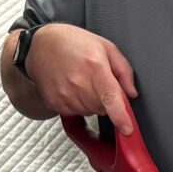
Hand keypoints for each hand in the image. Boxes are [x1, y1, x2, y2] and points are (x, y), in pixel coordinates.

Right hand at [23, 25, 138, 132]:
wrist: (41, 44)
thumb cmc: (74, 42)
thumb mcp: (105, 47)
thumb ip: (123, 70)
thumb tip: (131, 93)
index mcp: (94, 66)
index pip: (110, 97)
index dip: (120, 116)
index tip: (127, 129)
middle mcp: (78, 82)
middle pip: (102, 108)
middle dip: (105, 100)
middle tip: (96, 81)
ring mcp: (63, 93)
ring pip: (89, 112)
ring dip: (91, 102)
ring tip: (82, 81)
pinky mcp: (53, 102)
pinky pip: (74, 113)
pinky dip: (77, 104)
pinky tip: (72, 88)